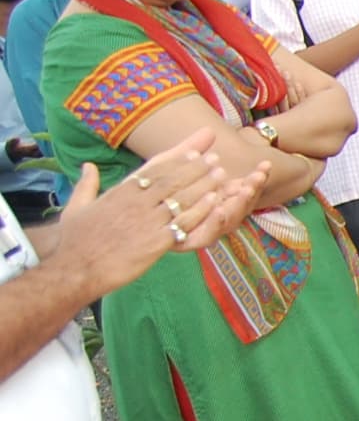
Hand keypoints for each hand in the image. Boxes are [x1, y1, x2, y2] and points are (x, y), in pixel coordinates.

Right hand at [49, 129, 265, 295]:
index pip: (153, 170)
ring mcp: (147, 222)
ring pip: (182, 198)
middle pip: (172, 180)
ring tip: (222, 176)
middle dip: (196, 168)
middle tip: (215, 160)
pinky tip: (216, 203)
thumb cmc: (75, 240)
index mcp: (120, 193)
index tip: (193, 152)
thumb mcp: (76, 206)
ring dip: (204, 185)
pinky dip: (200, 212)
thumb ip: (86, 184)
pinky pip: (183, 223)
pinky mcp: (156, 242)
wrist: (76, 268)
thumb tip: (89, 166)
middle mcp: (136, 203)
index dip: (176, 160)